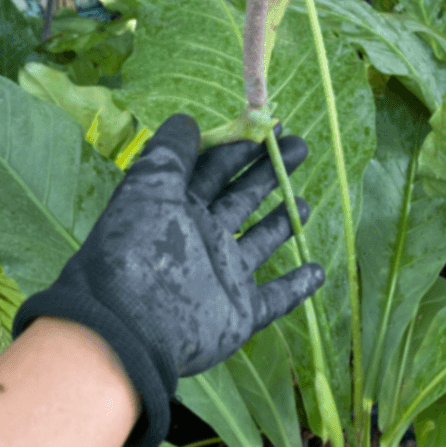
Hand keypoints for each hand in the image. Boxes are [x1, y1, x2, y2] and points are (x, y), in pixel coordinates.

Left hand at [12, 113, 324, 446]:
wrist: (128, 326)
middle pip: (243, 197)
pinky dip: (296, 286)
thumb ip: (171, 152)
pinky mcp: (239, 312)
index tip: (272, 126)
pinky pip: (275, 298)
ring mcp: (223, 275)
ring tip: (304, 203)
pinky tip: (317, 271)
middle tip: (299, 147)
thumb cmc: (137, 249)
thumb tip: (188, 120)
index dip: (242, 146)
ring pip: (260, 243)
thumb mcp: (149, 187)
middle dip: (269, 172)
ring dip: (281, 223)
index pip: (215, 169)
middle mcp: (203, 237)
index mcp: (180, 207)